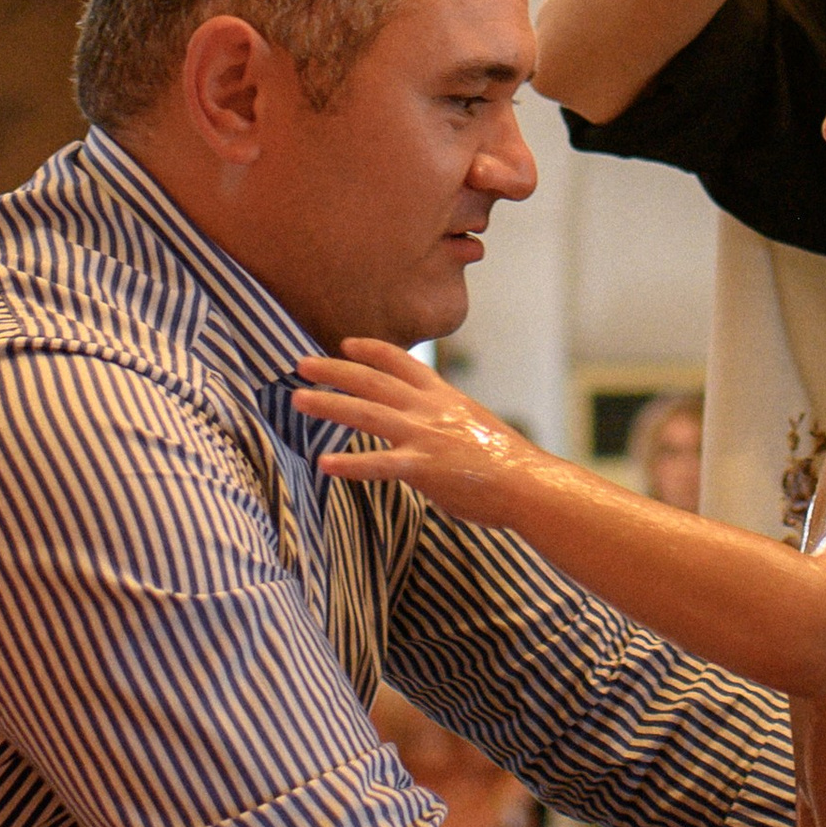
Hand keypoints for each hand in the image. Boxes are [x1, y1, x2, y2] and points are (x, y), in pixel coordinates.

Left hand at [294, 341, 529, 518]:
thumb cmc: (506, 463)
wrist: (528, 483)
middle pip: (373, 381)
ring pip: (367, 413)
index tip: (346, 343)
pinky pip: (379, 465)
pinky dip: (351, 464)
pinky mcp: (424, 467)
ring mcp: (426, 435)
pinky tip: (324, 464)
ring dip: (328, 405)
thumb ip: (445, 422)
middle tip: (302, 363)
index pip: (403, 363)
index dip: (372, 351)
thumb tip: (431, 429)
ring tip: (297, 400)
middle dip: (335, 370)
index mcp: (444, 397)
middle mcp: (430, 409)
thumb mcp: (474, 426)